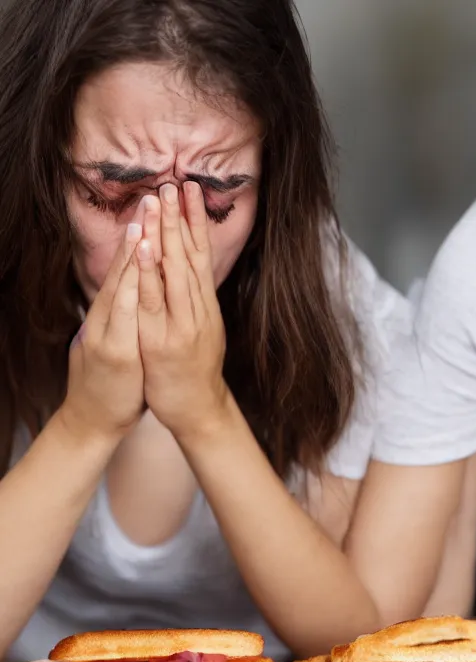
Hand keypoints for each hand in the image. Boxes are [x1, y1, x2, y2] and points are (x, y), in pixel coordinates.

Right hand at [59, 203, 146, 440]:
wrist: (94, 420)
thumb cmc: (114, 381)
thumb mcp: (118, 340)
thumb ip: (121, 314)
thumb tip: (129, 290)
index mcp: (112, 314)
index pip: (127, 270)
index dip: (140, 238)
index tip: (153, 208)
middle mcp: (107, 318)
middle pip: (124, 270)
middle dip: (139, 233)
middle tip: (151, 198)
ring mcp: (108, 334)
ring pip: (122, 287)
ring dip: (133, 254)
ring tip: (143, 222)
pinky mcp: (113, 353)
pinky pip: (124, 317)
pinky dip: (130, 292)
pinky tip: (138, 271)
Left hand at [136, 182, 229, 438]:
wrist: (199, 409)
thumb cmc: (194, 372)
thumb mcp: (202, 331)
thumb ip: (195, 302)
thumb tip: (190, 273)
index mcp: (205, 305)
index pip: (200, 255)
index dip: (195, 222)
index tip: (190, 191)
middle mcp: (198, 309)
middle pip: (191, 255)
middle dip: (182, 218)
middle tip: (177, 182)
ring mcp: (184, 323)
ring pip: (176, 272)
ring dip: (167, 234)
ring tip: (161, 201)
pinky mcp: (166, 339)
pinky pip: (156, 302)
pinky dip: (152, 273)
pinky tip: (146, 248)